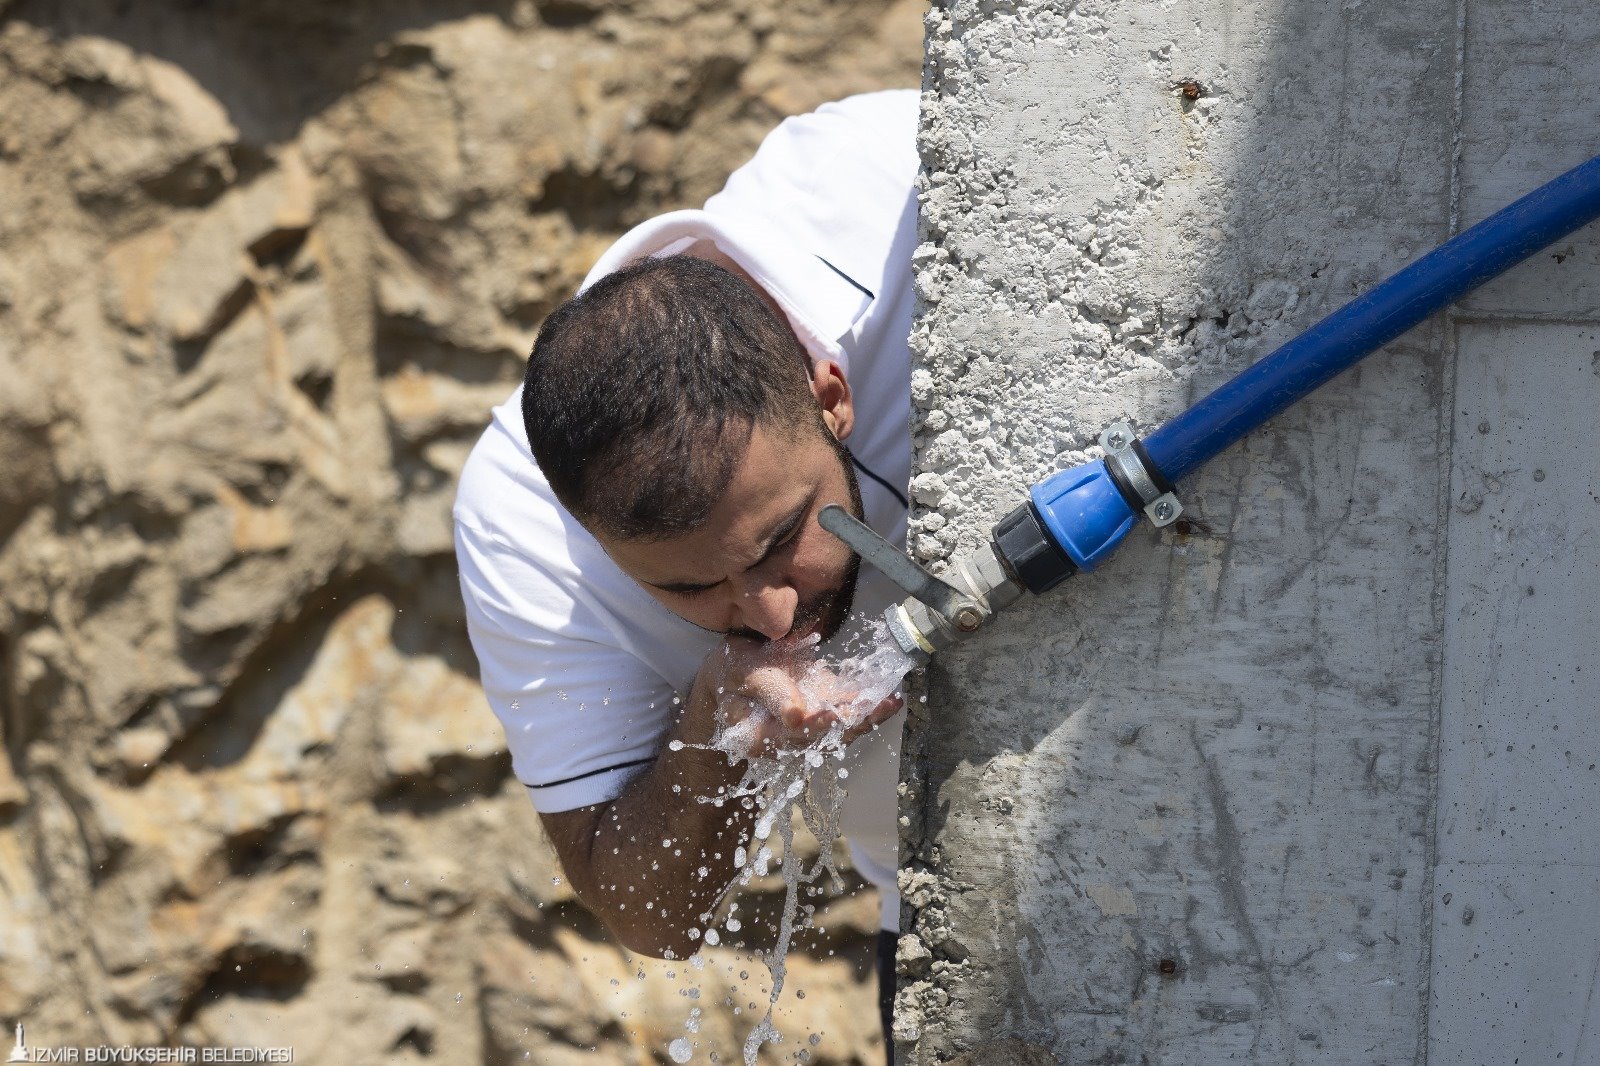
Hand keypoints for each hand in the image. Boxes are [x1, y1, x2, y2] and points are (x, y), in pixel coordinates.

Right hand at [690, 637, 902, 759]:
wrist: (737, 674)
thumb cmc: (734, 670)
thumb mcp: (742, 672)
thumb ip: (770, 692)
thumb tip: (796, 716)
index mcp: (759, 736)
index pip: (790, 734)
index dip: (814, 726)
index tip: (832, 715)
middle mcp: (786, 743)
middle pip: (823, 738)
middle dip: (853, 722)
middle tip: (877, 706)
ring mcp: (808, 732)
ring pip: (840, 732)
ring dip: (869, 717)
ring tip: (890, 702)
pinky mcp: (823, 719)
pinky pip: (848, 719)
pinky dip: (871, 710)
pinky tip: (892, 700)